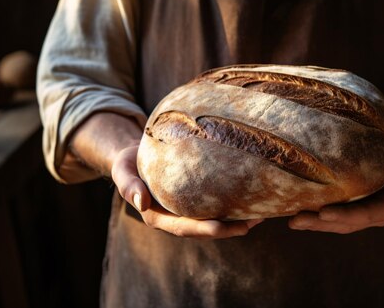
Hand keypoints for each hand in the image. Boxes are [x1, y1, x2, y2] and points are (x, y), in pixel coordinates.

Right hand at [111, 144, 262, 238]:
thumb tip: (142, 204)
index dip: (201, 228)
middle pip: (204, 227)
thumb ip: (129, 187)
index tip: (220, 228)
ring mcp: (187, 209)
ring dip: (237, 220)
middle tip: (252, 223)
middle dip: (229, 228)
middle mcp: (176, 216)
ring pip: (215, 219)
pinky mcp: (197, 198)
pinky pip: (217, 204)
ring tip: (261, 215)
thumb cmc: (128, 162)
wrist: (135, 153)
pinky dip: (234, 205)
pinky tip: (253, 199)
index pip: (182, 226)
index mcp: (158, 216)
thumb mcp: (122, 171)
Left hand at [288, 127, 383, 232]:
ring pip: (336, 221)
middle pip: (346, 223)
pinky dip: (316, 212)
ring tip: (291, 220)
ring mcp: (364, 208)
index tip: (323, 212)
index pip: (366, 214)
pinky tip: (295, 207)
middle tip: (295, 220)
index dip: (344, 216)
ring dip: (314, 222)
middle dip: (320, 223)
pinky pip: (333, 209)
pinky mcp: (354, 200)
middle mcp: (377, 211)